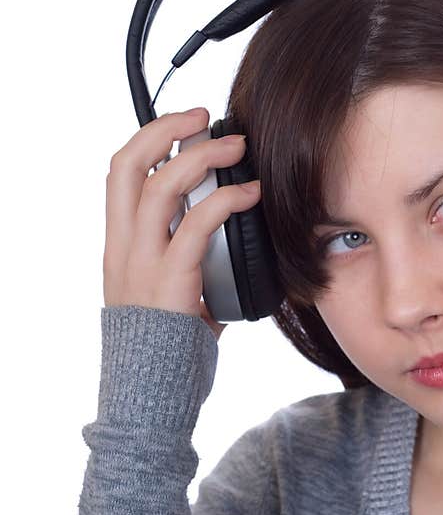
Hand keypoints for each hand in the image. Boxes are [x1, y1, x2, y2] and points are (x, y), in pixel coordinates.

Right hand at [103, 107, 260, 341]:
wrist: (152, 397)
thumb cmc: (167, 351)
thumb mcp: (171, 299)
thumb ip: (191, 269)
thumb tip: (230, 254)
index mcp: (121, 248)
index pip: (119, 177)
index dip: (148, 141)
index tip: (183, 124)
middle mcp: (124, 249)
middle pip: (127, 166)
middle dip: (164, 130)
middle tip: (204, 116)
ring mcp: (143, 263)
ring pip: (159, 187)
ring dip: (201, 157)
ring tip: (237, 146)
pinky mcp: (171, 281)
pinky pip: (196, 226)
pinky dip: (227, 202)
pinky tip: (251, 195)